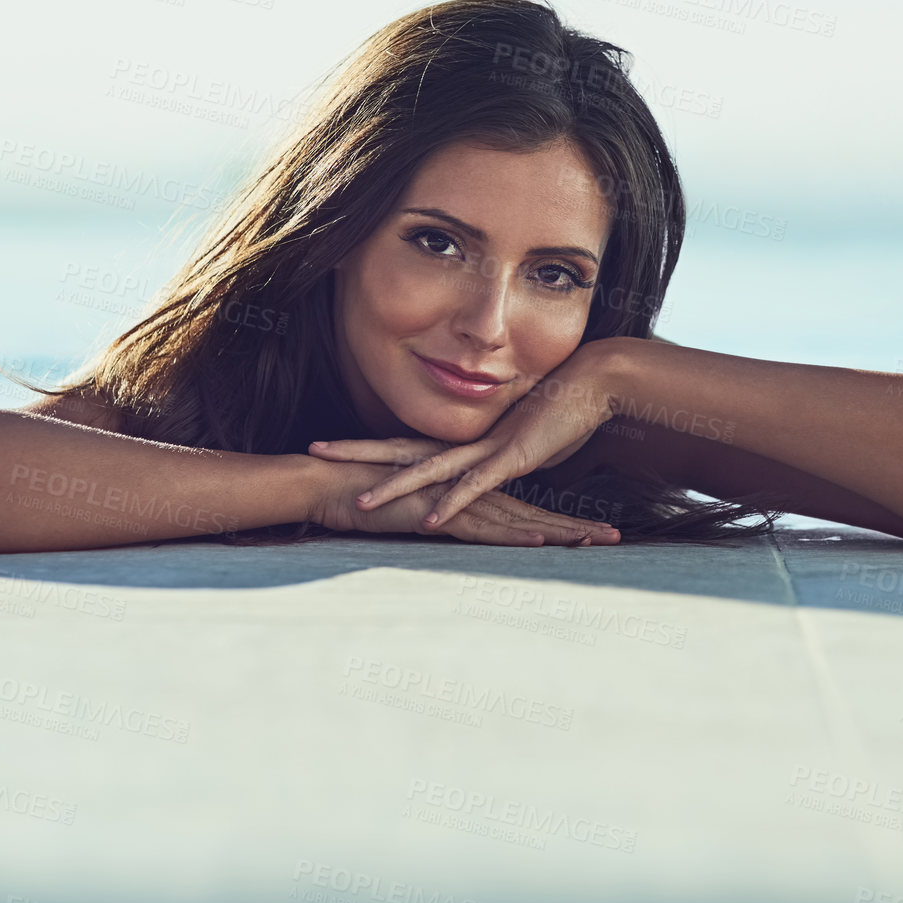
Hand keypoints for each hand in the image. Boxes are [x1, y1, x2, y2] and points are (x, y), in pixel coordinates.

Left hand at [308, 338, 626, 531]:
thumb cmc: (557, 411)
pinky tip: (430, 520)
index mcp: (462, 438)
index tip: (328, 445)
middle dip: (357, 453)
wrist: (590, 382)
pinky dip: (452, 503)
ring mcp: (486, 450)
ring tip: (357, 503)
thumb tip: (479, 470)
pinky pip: (476, 486)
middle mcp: (466, 441)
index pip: (402, 443)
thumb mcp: (515, 442)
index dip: (365, 445)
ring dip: (393, 487)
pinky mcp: (513, 460)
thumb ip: (493, 459)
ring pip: (430, 471)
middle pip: (400, 449)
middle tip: (313, 451)